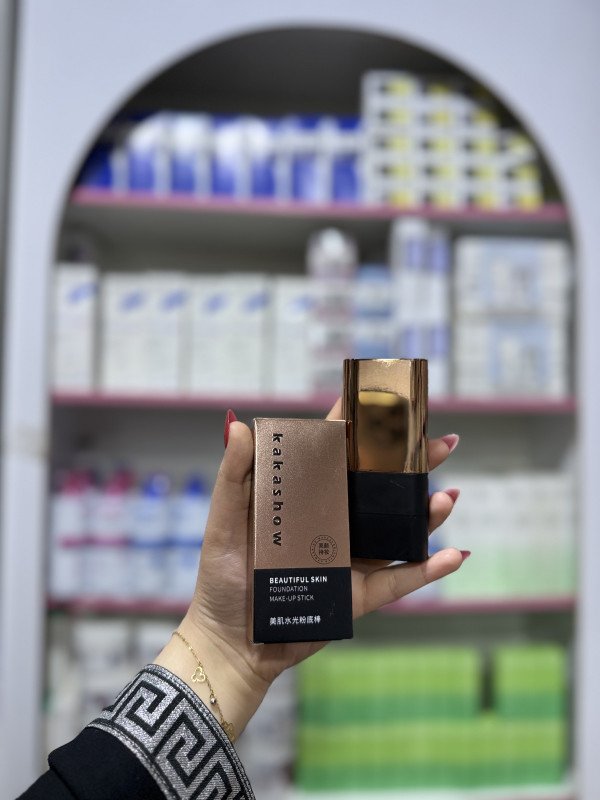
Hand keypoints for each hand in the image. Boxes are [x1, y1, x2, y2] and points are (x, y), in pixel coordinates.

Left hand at [155, 401, 465, 737]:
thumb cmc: (222, 576)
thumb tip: (239, 427)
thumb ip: (233, 474)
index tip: (390, 396)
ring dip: (427, 513)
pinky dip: (428, 569)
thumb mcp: (224, 520)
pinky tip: (455, 554)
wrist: (230, 640)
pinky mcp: (358, 594)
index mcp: (305, 496)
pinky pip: (400, 580)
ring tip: (447, 497)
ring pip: (397, 529)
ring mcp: (350, 557)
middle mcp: (334, 521)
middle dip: (413, 464)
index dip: (363, 424)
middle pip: (379, 485)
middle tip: (443, 444)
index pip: (337, 451)